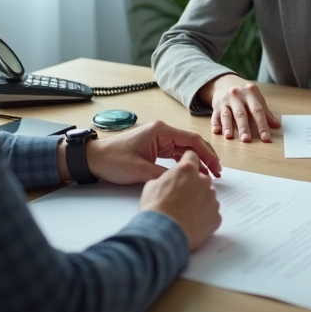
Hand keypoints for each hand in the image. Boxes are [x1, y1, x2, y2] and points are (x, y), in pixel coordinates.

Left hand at [87, 120, 221, 184]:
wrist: (93, 159)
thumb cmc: (113, 160)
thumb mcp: (141, 171)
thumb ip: (165, 174)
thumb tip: (184, 180)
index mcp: (161, 131)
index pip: (192, 140)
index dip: (207, 154)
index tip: (216, 168)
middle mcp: (162, 132)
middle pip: (191, 143)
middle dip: (205, 158)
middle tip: (217, 174)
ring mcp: (159, 139)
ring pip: (185, 149)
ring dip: (196, 161)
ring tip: (208, 175)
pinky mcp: (155, 147)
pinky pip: (175, 153)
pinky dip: (185, 162)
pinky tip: (192, 172)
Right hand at [139, 151, 221, 250]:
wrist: (162, 234)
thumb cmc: (155, 208)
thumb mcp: (152, 185)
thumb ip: (167, 178)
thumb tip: (170, 181)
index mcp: (187, 170)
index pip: (192, 156)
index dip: (186, 162)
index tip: (184, 169)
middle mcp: (203, 181)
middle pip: (201, 178)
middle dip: (192, 186)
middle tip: (180, 198)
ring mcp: (212, 199)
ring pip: (207, 196)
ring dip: (199, 201)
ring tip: (185, 213)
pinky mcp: (216, 216)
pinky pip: (211, 213)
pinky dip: (204, 217)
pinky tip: (192, 223)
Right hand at [201, 74, 280, 141]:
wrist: (225, 81)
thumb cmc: (245, 93)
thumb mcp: (256, 98)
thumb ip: (266, 112)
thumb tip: (277, 126)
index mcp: (250, 93)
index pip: (257, 110)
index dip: (262, 125)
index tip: (265, 138)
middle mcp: (237, 95)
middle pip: (241, 113)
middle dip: (243, 127)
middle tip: (246, 139)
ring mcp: (225, 100)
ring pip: (226, 115)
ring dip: (228, 126)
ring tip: (229, 137)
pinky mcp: (216, 106)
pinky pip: (215, 115)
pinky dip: (215, 123)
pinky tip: (216, 131)